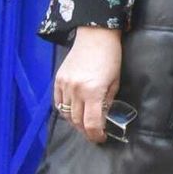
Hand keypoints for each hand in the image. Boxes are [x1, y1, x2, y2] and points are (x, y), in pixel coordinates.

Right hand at [53, 27, 121, 142]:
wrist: (95, 35)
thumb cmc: (110, 58)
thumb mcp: (114, 82)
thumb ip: (107, 102)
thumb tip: (102, 118)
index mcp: (93, 92)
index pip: (91, 123)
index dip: (95, 135)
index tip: (101, 138)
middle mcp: (76, 90)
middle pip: (77, 121)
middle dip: (86, 131)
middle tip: (93, 134)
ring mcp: (65, 85)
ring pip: (66, 114)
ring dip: (75, 123)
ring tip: (84, 125)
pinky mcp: (58, 80)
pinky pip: (58, 102)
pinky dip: (65, 111)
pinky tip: (73, 112)